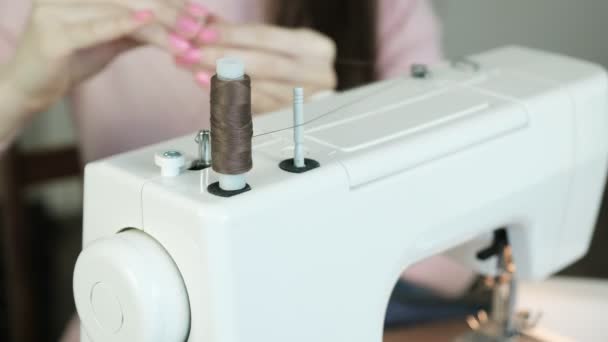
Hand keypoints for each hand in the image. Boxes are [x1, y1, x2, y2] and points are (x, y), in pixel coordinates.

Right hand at [5, 0, 199, 114]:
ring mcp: (55, 8)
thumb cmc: (70, 61)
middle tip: (201, 26)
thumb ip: (138, 29)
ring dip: (158, 26)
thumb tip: (179, 24)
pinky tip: (146, 23)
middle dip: (171, 12)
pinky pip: (93, 27)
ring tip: (186, 39)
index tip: (202, 13)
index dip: (170, 2)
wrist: (30, 89)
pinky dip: (121, 25)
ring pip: (118, 11)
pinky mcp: (50, 33)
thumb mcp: (111, 40)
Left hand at [174, 21, 337, 113]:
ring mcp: (307, 102)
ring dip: (222, 79)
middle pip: (264, 64)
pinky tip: (213, 90)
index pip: (268, 38)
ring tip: (194, 69)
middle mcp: (318, 75)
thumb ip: (240, 33)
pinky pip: (258, 110)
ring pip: (260, 89)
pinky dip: (233, 99)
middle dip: (223, 57)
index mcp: (317, 48)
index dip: (232, 35)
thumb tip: (203, 22)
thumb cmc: (291, 62)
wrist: (313, 93)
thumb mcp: (275, 41)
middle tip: (191, 53)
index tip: (202, 33)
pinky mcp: (292, 120)